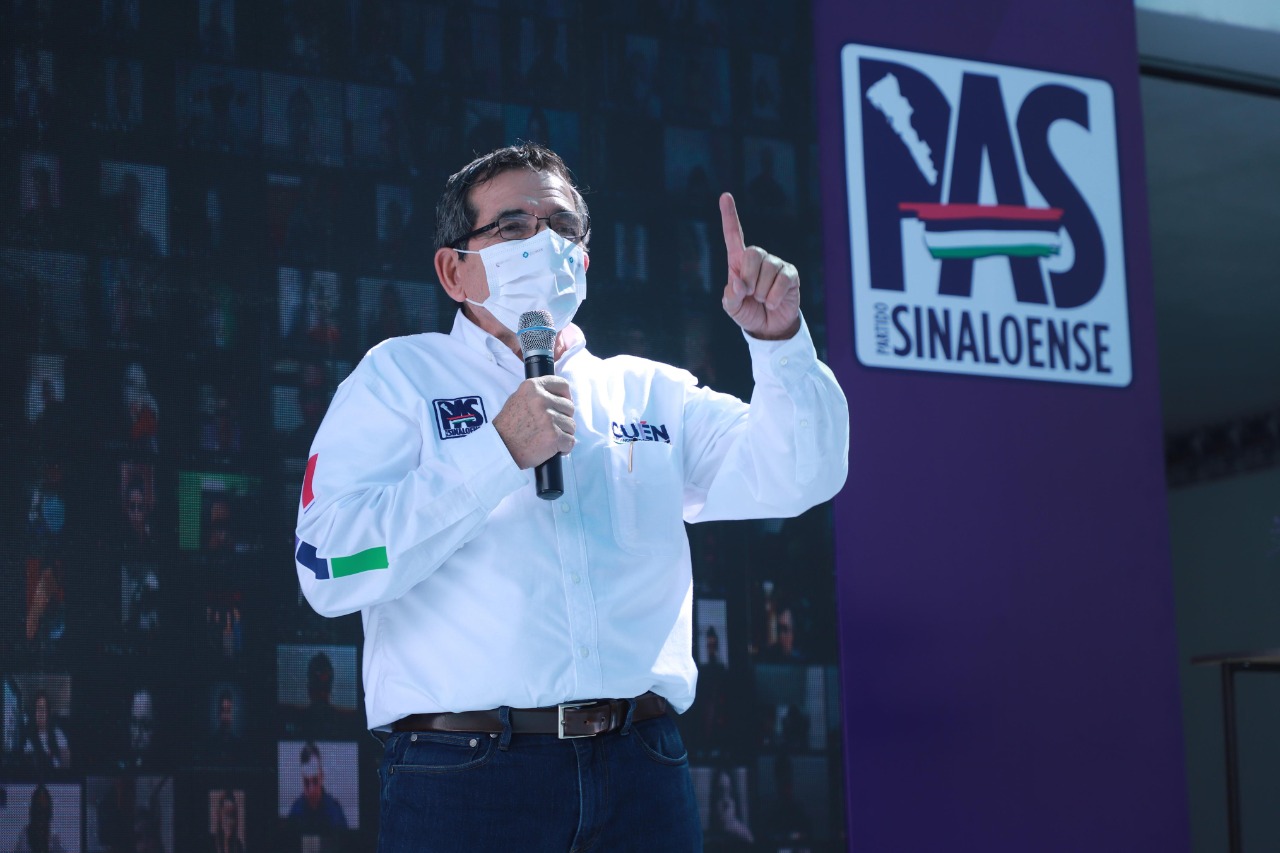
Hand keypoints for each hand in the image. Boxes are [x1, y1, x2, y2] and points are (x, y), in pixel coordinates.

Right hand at [492, 376, 575, 468]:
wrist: (500, 448)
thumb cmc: (508, 427)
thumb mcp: (518, 399)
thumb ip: (537, 394)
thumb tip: (560, 396)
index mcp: (532, 387)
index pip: (562, 385)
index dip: (566, 396)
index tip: (562, 406)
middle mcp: (541, 399)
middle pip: (569, 407)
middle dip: (563, 418)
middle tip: (549, 427)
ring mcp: (549, 418)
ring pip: (571, 425)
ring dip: (563, 434)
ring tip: (547, 438)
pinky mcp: (554, 436)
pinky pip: (570, 441)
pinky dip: (564, 447)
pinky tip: (551, 448)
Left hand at [719, 192, 800, 339]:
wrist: (769, 328)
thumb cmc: (748, 312)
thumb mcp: (733, 309)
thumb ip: (731, 297)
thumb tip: (739, 283)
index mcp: (738, 262)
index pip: (733, 235)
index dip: (729, 216)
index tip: (724, 196)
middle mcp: (758, 259)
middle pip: (752, 252)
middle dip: (749, 277)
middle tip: (750, 293)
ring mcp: (776, 264)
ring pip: (768, 268)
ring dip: (762, 291)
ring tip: (762, 300)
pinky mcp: (790, 274)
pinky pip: (782, 280)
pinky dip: (774, 296)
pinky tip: (772, 303)